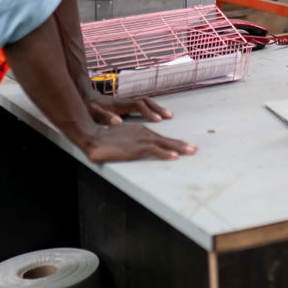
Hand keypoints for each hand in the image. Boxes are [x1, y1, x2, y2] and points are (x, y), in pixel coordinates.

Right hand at [81, 123, 196, 162]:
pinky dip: (165, 153)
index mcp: (141, 130)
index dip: (173, 143)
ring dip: (178, 148)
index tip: (185, 146)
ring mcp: (140, 139)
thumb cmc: (104, 139)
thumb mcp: (122, 138)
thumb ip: (131, 142)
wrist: (93, 137)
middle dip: (181, 144)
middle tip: (194, 148)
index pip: (161, 138)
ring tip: (190, 151)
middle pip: (166, 139)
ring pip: (164, 144)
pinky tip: (174, 156)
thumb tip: (135, 146)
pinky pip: (154, 150)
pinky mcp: (135, 147)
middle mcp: (143, 133)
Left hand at [84, 92, 173, 125]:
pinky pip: (142, 105)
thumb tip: (118, 122)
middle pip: (146, 102)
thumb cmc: (89, 107)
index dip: (148, 112)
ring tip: (168, 115)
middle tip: (169, 116)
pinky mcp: (125, 106)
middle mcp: (125, 102)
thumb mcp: (94, 113)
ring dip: (157, 108)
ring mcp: (126, 103)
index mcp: (119, 105)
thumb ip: (105, 117)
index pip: (138, 105)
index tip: (158, 119)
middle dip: (158, 108)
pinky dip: (151, 109)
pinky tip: (155, 115)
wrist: (84, 97)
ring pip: (145, 102)